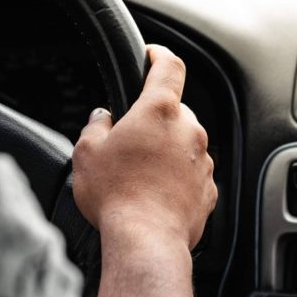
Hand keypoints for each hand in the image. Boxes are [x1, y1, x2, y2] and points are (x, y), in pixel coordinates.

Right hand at [73, 44, 216, 250]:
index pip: (169, 66)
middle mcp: (188, 130)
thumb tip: (102, 119)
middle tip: (130, 139)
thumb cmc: (117, 196)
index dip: (160, 55)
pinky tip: (155, 193)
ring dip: (167, 149)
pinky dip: (177, 176)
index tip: (153, 54)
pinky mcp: (208, 188)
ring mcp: (202, 160)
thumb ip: (96, 126)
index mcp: (159, 111)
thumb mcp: (88, 152)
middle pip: (175, 109)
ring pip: (184, 142)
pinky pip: (192, 172)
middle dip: (155, 118)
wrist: (147, 241)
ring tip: (140, 174)